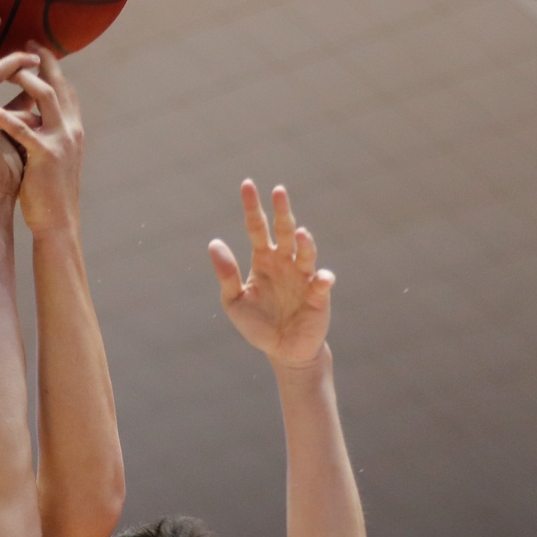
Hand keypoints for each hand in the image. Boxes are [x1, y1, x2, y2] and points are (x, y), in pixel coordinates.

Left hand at [0, 46, 82, 235]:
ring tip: (7, 64)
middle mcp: (72, 130)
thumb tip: (32, 116)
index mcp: (72, 129)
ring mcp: (61, 141)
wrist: (56, 221)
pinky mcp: (46, 155)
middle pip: (58, 85)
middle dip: (42, 61)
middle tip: (25, 41)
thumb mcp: (50, 155)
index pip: (64, 89)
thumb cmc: (49, 191)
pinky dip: (4, 116)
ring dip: (27, 79)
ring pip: (46, 98)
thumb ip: (45, 133)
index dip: (51, 67)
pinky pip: (23, 129)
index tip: (36, 47)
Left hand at [209, 181, 334, 368]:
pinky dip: (322, 279)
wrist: (283, 351)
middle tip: (278, 190)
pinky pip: (321, 283)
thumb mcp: (234, 302)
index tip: (247, 184)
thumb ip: (226, 274)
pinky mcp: (318, 295)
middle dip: (282, 211)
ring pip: (306, 252)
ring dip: (305, 243)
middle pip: (284, 231)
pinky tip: (321, 278)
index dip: (252, 207)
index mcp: (263, 260)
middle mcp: (285, 263)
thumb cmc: (258, 325)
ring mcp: (303, 277)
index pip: (256, 227)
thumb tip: (214, 242)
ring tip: (300, 233)